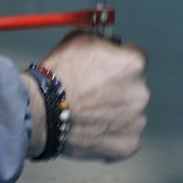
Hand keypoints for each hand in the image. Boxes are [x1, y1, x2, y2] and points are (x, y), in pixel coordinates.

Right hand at [22, 31, 148, 160]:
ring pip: (130, 112)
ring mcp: (136, 120)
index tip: (110, 67)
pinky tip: (94, 126)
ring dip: (116, 110)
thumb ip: (101, 41)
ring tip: (91, 110)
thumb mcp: (78, 39)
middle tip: (95, 91)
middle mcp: (140, 91)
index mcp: (133, 63)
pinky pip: (125, 135)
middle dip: (118, 88)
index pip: (136, 57)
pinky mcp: (128, 144)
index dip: (119, 61)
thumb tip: (105, 43)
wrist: (43, 111)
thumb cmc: (58, 78)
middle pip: (134, 86)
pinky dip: (112, 132)